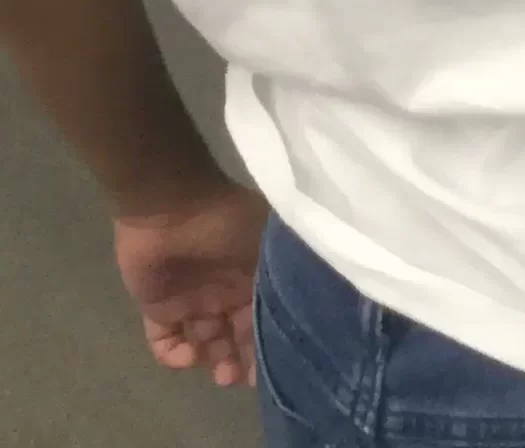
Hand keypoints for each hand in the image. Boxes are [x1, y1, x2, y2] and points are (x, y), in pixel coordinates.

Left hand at [114, 178, 266, 387]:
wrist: (170, 207)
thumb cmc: (224, 224)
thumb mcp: (266, 245)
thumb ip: (280, 277)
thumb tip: (306, 309)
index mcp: (251, 276)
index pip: (263, 318)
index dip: (268, 345)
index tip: (274, 370)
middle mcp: (225, 291)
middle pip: (234, 336)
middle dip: (240, 360)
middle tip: (239, 377)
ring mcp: (191, 300)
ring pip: (204, 343)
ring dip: (212, 361)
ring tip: (220, 373)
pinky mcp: (158, 307)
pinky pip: (164, 341)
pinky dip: (173, 356)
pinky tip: (186, 356)